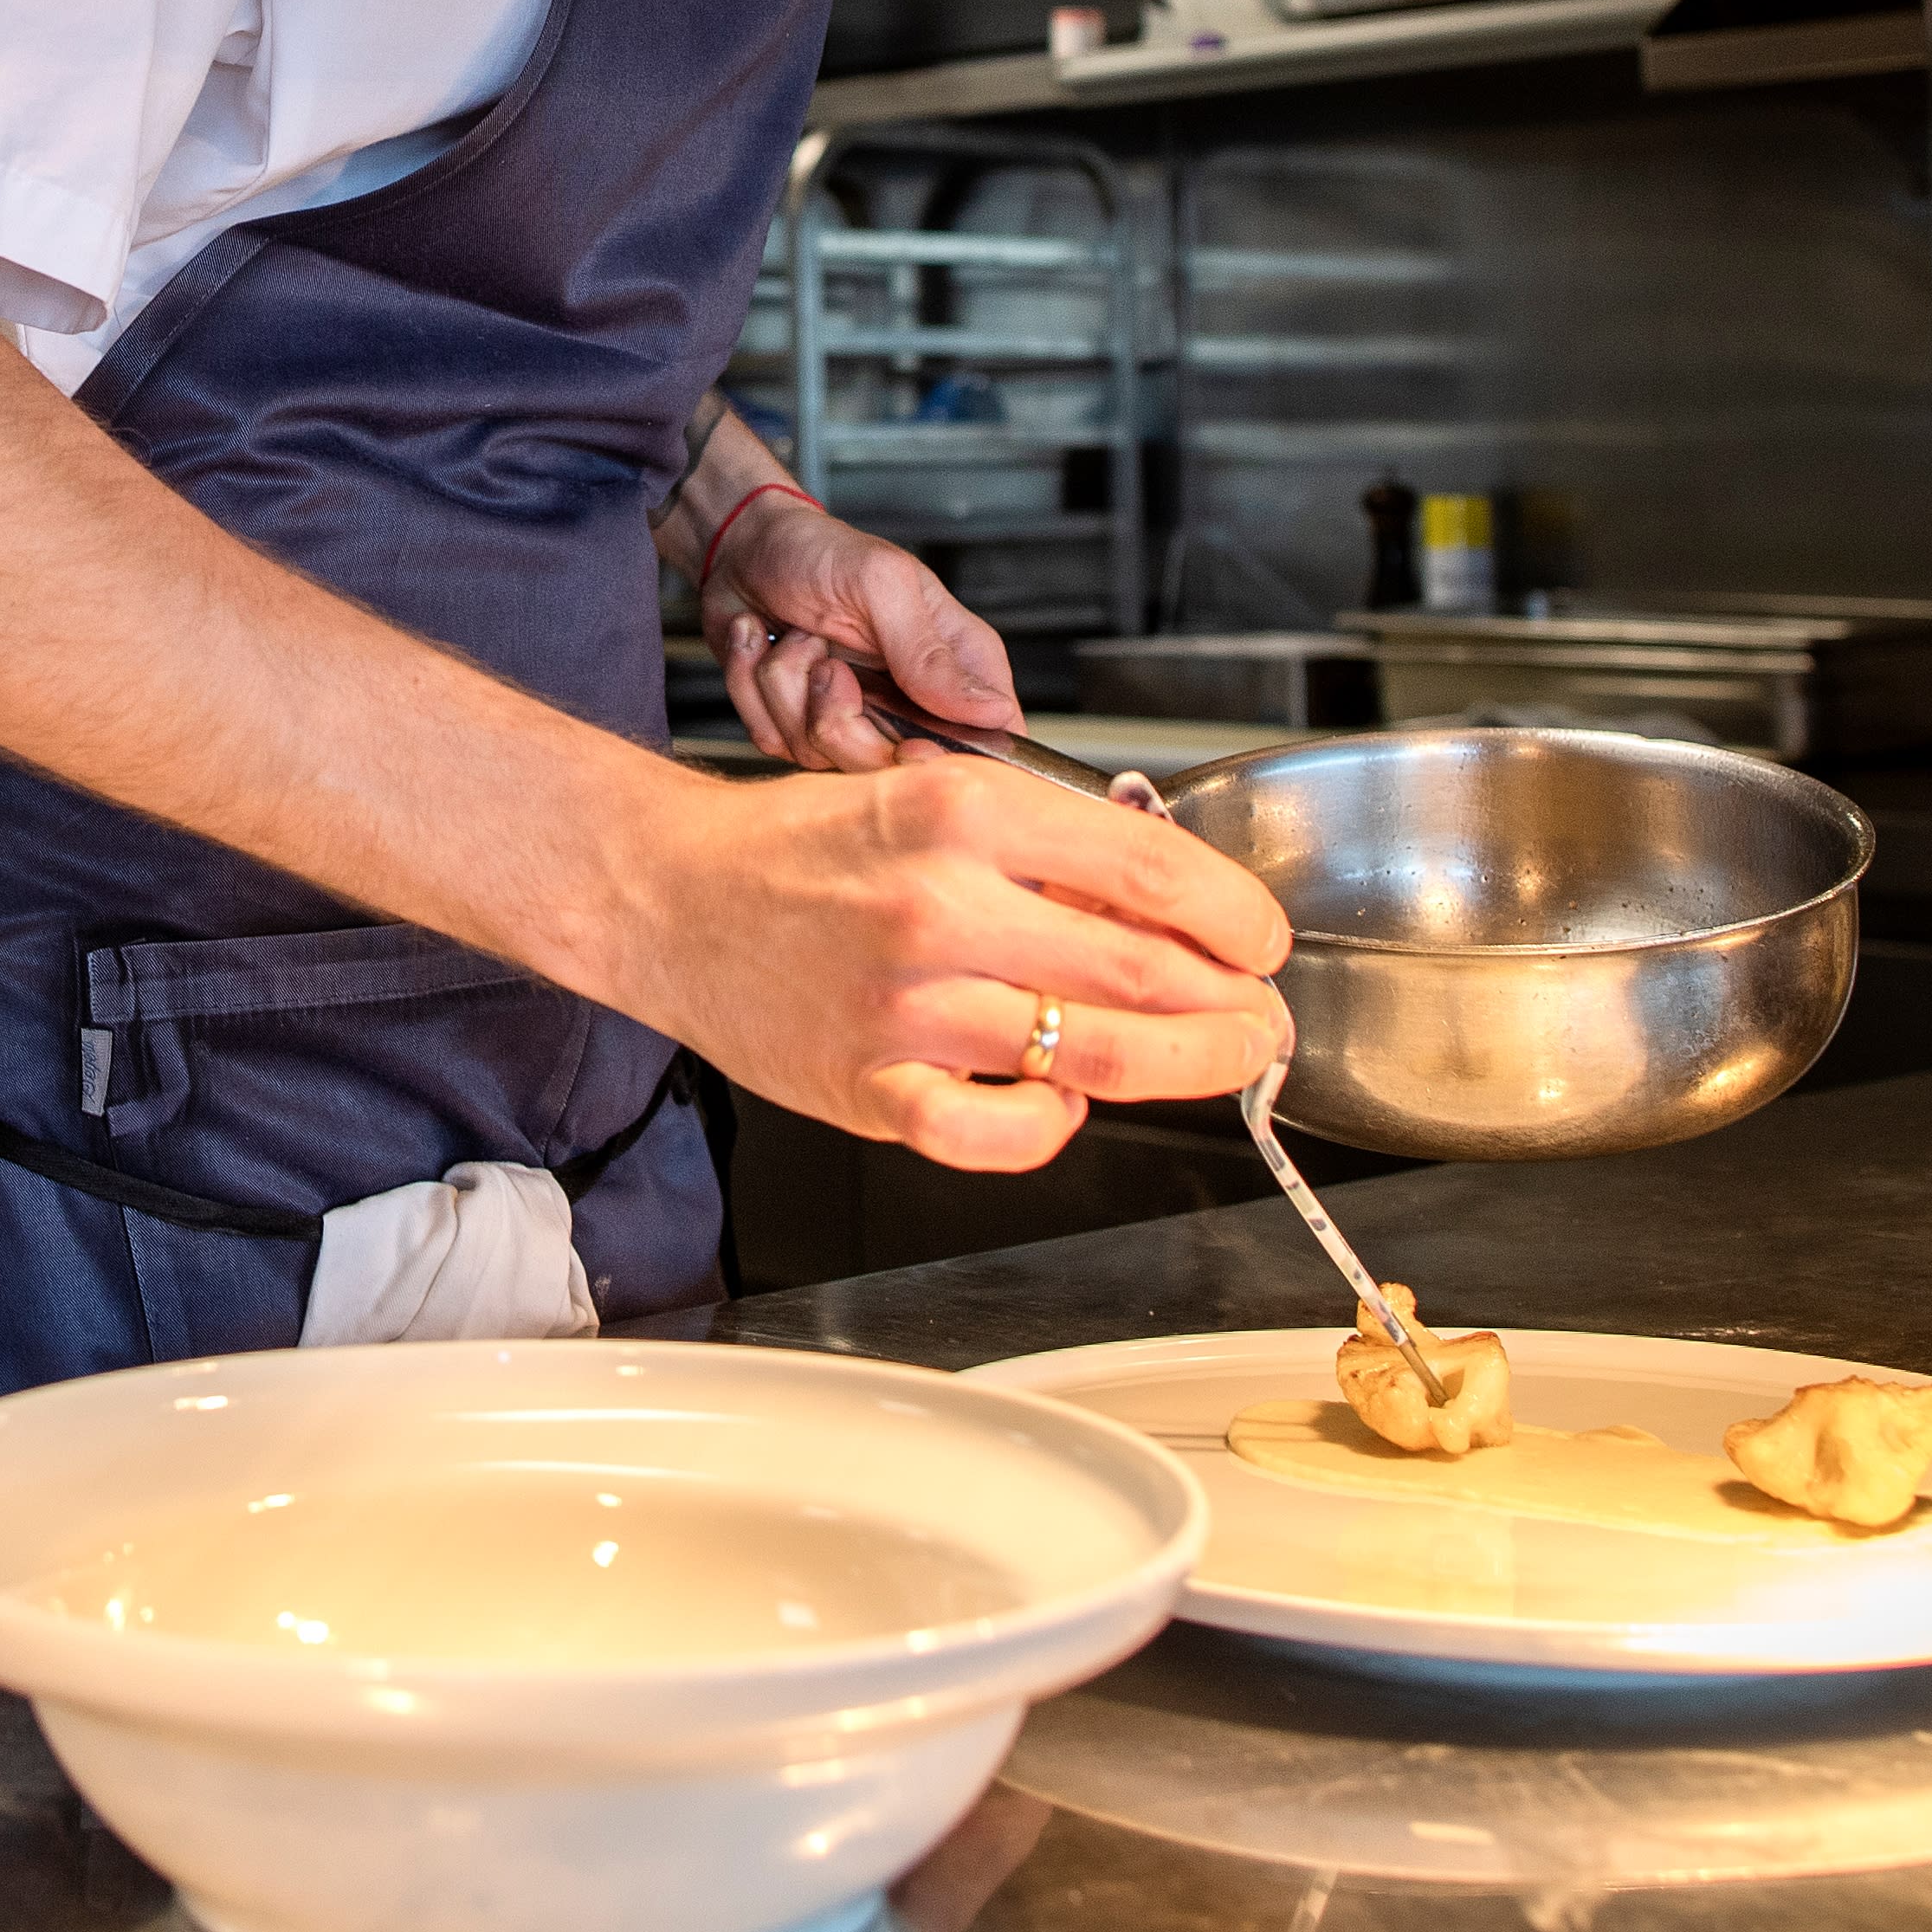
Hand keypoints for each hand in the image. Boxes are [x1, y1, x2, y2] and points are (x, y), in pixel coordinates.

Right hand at [615, 744, 1295, 1167]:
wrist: (670, 894)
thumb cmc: (802, 846)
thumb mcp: (931, 796)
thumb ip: (1044, 846)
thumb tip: (1169, 903)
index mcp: (961, 813)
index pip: (1151, 872)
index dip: (1235, 916)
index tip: (1259, 937)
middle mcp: (937, 907)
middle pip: (1143, 973)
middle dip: (1232, 1006)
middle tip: (1260, 1015)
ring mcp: (904, 1008)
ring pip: (1092, 1056)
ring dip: (1184, 1065)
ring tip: (1220, 1058)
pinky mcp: (869, 1089)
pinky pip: (998, 1135)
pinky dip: (1053, 1127)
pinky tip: (1064, 1102)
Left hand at [703, 486, 1018, 772]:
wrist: (744, 548)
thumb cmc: (819, 551)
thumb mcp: (881, 585)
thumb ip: (927, 653)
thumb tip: (989, 711)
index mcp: (955, 663)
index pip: (990, 740)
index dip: (950, 759)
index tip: (907, 743)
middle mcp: (910, 700)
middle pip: (892, 768)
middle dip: (840, 718)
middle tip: (826, 663)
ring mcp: (854, 717)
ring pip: (822, 757)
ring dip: (787, 688)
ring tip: (794, 637)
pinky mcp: (799, 724)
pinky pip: (774, 742)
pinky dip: (752, 688)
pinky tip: (762, 645)